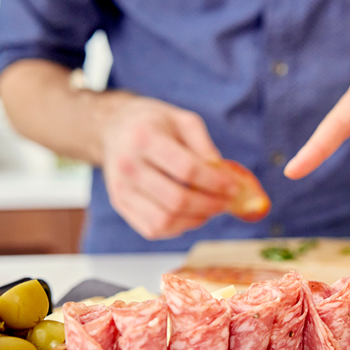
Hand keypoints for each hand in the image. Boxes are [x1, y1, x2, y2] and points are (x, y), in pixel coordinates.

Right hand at [101, 95, 240, 238]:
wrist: (115, 127)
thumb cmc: (155, 123)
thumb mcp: (183, 120)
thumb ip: (205, 146)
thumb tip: (224, 177)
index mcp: (144, 138)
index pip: (187, 170)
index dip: (215, 182)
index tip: (234, 187)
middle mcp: (128, 165)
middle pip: (177, 199)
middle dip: (210, 205)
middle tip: (228, 202)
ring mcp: (121, 188)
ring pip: (165, 220)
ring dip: (196, 220)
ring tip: (211, 208)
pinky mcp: (120, 204)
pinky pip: (153, 229)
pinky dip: (178, 228)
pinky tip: (191, 215)